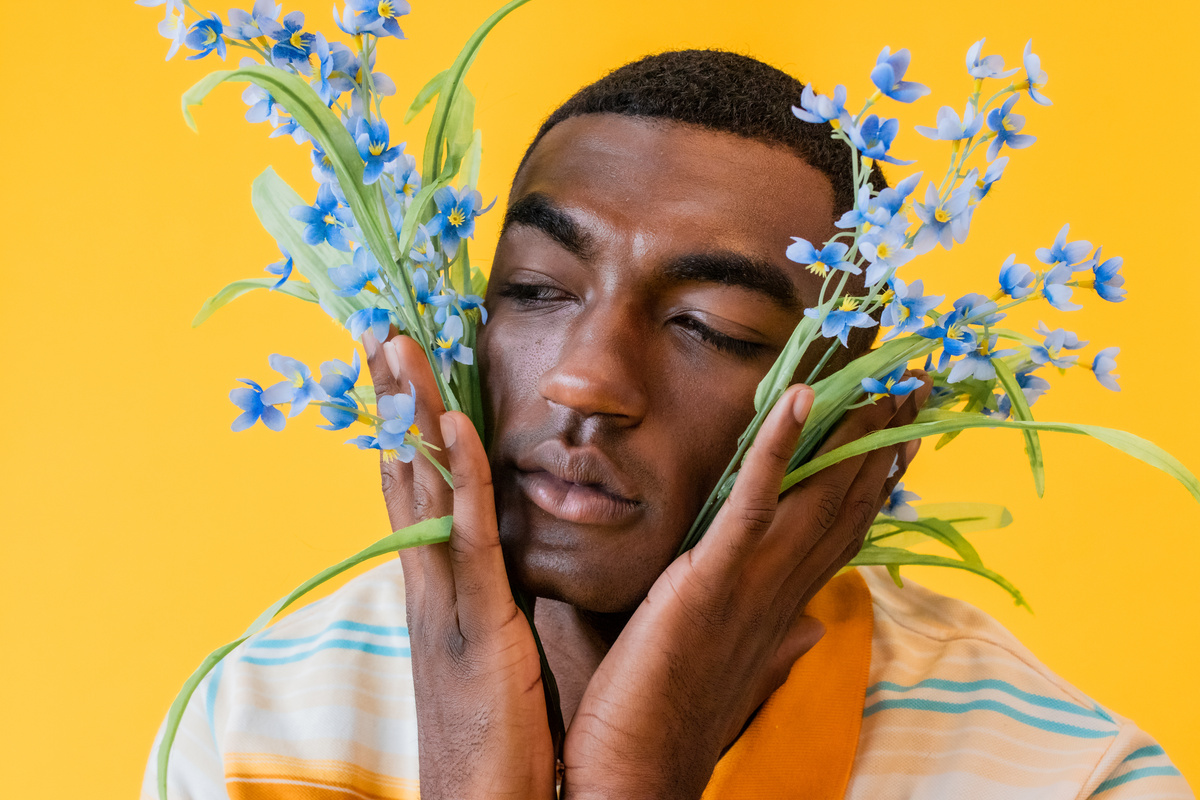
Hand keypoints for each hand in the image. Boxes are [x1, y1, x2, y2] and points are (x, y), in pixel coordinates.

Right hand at [364, 330, 555, 799]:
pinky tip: (455, 425)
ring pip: (422, 489)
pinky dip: (459, 477)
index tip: (399, 366)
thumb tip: (511, 555)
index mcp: (435, 588)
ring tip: (396, 345)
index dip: (403, 425)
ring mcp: (444, 601)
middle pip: (403, 472)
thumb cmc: (501, 736)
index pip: (413, 488)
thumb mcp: (493, 650)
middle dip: (390, 400)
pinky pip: (467, 537)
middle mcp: (426, 584)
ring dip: (410, 413)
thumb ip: (496, 595)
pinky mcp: (476, 625)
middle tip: (378, 329)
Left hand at [561, 373, 931, 799]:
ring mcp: (752, 583)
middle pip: (845, 504)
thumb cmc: (672, 720)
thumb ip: (779, 645)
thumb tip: (814, 629)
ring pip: (816, 496)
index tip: (902, 435)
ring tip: (879, 382)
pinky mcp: (712, 579)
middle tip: (913, 388)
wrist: (636, 775)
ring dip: (849, 435)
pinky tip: (799, 400)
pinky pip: (753, 505)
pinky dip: (776, 450)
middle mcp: (783, 590)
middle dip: (881, 444)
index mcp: (785, 607)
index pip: (843, 531)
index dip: (876, 480)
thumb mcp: (735, 674)